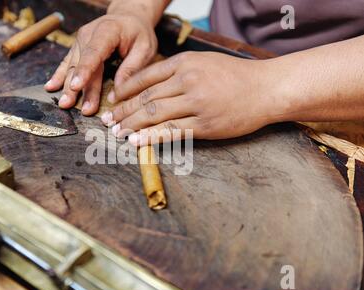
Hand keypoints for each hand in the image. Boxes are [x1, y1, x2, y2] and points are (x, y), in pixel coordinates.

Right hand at [44, 11, 157, 115]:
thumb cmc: (138, 33)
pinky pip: (66, 63)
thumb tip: (119, 91)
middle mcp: (88, 35)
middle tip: (74, 106)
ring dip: (67, 86)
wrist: (128, 17)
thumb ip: (132, 68)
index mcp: (107, 31)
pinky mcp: (77, 48)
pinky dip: (58, 76)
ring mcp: (80, 41)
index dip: (84, 70)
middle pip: (81, 64)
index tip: (76, 86)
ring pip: (72, 66)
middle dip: (77, 87)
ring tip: (64, 103)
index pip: (94, 53)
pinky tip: (50, 87)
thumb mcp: (145, 48)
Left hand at [101, 51, 276, 145]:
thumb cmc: (235, 76)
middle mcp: (188, 80)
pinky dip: (150, 138)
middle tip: (107, 120)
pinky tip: (136, 142)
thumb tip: (149, 87)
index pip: (145, 77)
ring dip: (131, 125)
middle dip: (122, 110)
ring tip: (116, 133)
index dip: (124, 90)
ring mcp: (196, 103)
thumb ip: (177, 71)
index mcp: (185, 63)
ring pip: (154, 115)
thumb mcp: (204, 62)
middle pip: (145, 98)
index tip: (112, 100)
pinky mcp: (205, 125)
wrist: (267, 88)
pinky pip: (171, 132)